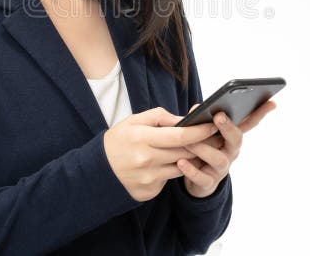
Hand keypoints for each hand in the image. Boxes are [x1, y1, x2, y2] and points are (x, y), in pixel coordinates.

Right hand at [104, 107, 219, 201]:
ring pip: (181, 167)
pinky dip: (173, 169)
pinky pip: (169, 179)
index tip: (212, 125)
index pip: (181, 136)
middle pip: (185, 152)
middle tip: (213, 136)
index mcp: (142, 138)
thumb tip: (184, 119)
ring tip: (195, 148)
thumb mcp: (133, 121)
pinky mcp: (149, 192)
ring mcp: (148, 179)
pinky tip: (171, 163)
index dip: (200, 131)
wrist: (97, 172)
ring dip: (191, 158)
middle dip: (201, 144)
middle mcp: (146, 160)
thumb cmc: (117, 142)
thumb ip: (159, 117)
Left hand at [177, 100, 276, 197]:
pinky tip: (182, 162)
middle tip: (218, 116)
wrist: (195, 179)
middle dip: (228, 127)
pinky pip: (202, 178)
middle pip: (236, 139)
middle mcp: (230, 152)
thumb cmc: (201, 149)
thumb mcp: (202, 132)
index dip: (261, 113)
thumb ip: (200, 118)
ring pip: (218, 159)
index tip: (272, 102)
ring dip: (204, 148)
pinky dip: (192, 170)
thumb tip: (198, 107)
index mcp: (231, 137)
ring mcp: (221, 168)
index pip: (249, 123)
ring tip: (190, 141)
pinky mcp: (208, 182)